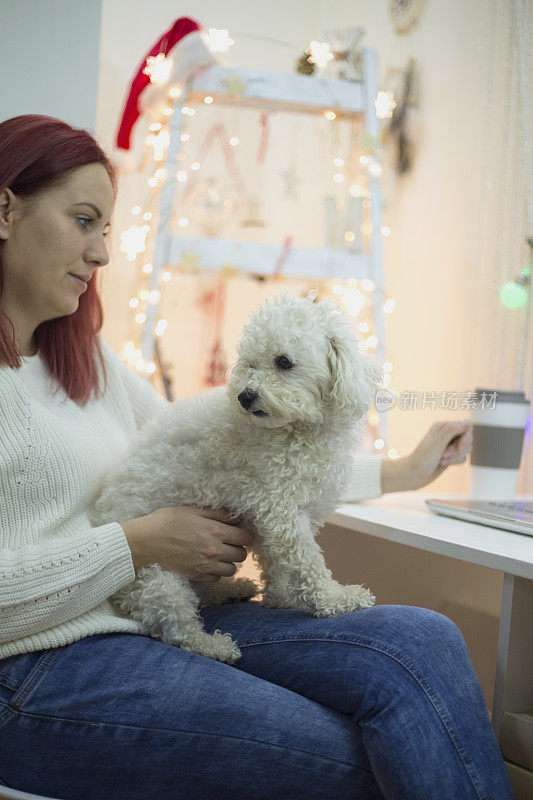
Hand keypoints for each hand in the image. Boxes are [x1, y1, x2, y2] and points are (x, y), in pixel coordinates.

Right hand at [120, 506, 253, 582]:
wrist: (146, 541)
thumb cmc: (167, 521)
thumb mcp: (193, 510)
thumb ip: (217, 514)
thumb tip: (236, 518)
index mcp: (215, 531)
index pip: (245, 538)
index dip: (245, 535)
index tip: (240, 534)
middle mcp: (214, 550)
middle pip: (241, 555)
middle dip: (239, 549)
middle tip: (229, 543)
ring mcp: (206, 565)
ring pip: (231, 570)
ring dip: (229, 562)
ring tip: (219, 555)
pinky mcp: (196, 576)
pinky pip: (216, 579)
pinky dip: (216, 573)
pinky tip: (208, 564)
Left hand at [381, 421, 472, 492]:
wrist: (412, 475)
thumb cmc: (422, 459)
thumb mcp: (437, 443)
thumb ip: (452, 430)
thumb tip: (469, 422)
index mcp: (442, 426)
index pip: (466, 426)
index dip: (466, 438)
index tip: (460, 448)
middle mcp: (446, 433)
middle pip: (468, 438)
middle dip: (460, 449)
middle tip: (444, 455)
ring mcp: (449, 445)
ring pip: (466, 449)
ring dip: (456, 457)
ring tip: (442, 460)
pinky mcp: (450, 455)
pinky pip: (463, 458)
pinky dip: (455, 462)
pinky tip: (443, 464)